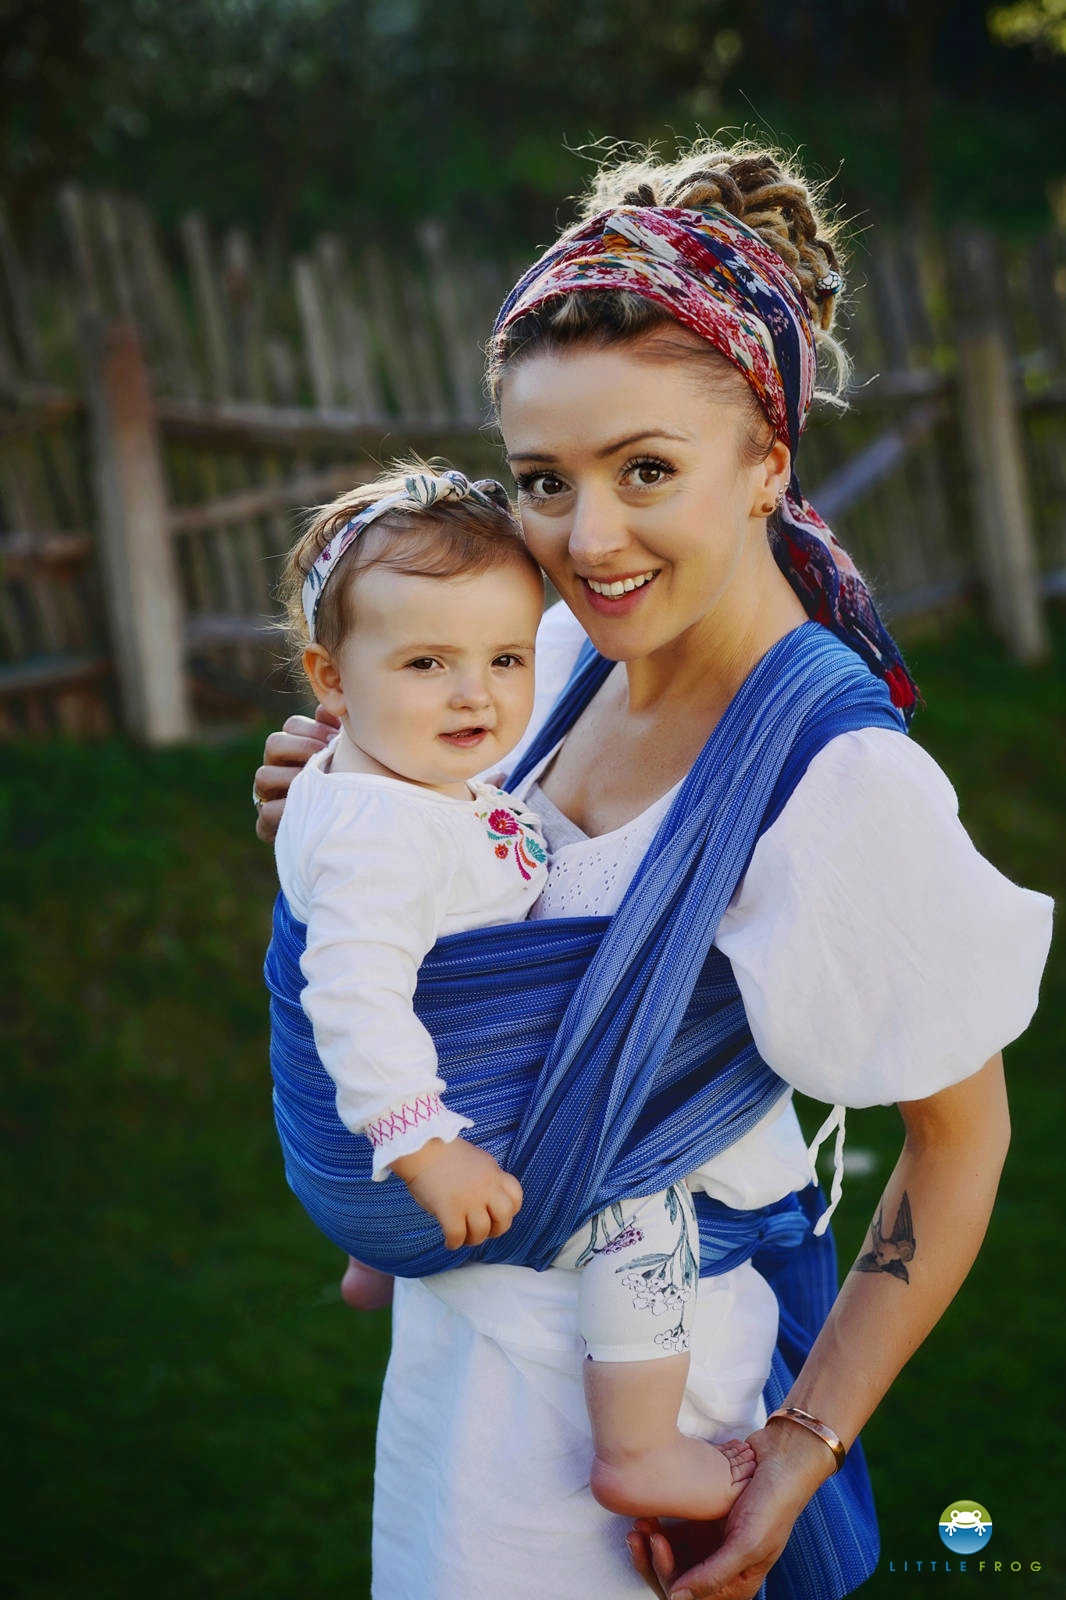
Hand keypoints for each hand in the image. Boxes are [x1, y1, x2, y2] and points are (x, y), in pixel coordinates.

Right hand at [254, 706, 339, 841]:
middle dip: (302, 747)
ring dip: (293, 778)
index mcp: (295, 749)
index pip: (292, 726)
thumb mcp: (345, 761)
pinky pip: (266, 813)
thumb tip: (326, 709)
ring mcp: (268, 796)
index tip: (334, 740)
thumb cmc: (349, 792)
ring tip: (318, 785)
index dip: (312, 729)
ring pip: (264, 775)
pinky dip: (286, 811)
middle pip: (274, 743)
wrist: (348, 836)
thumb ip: (336, 733)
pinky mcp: (267, 825)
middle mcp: (277, 768)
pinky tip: (310, 810)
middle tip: (325, 757)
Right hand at [390, 1138, 523, 1249]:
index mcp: (493, 1173)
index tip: (497, 1214)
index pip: (516, 1196)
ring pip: (481, 1231)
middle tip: (483, 1231)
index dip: (511, 1210)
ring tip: (463, 1237)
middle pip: (505, 1216)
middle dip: (497, 1229)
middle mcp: (485, 1187)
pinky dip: (454, 1244)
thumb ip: (485, 1178)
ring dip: (473, 1239)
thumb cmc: (443, 1152)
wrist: (421, 1146)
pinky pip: (457, 1236)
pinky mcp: (449, 1209)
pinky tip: (449, 1242)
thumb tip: (486, 1200)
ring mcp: (468, 1199)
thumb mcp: (476, 1160)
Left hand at [626, 1421, 832, 1598]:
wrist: (783, 1458)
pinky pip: (676, 1535)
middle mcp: (722, 1569)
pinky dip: (660, 1528)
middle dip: (653, 1562)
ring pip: (672, 1558)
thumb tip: (676, 1598)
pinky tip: (648, 1513)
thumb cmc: (773, 1504)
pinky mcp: (705, 1524)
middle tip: (636, 1535)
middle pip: (678, 1581)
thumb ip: (713, 1575)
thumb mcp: (747, 1544)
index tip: (657, 1543)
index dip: (668, 1575)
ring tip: (639, 1523)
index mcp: (736, 1584)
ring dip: (652, 1545)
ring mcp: (712, 1546)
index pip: (692, 1597)